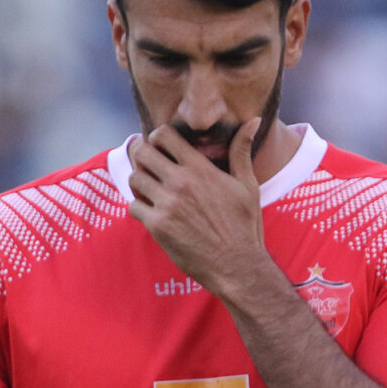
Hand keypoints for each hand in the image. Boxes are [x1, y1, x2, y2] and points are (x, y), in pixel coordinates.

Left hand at [127, 118, 265, 297]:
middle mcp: (181, 182)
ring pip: (135, 179)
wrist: (237, 265)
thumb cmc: (245, 226)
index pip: (164, 136)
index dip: (158, 138)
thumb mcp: (247, 185)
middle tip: (150, 168)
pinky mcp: (158, 226)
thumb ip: (241, 151)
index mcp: (200, 168)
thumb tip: (252, 121)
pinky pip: (134, 206)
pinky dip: (140, 208)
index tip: (162, 148)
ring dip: (140, 183)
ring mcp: (167, 204)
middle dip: (143, 157)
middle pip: (142, 152)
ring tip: (151, 191)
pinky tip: (153, 214)